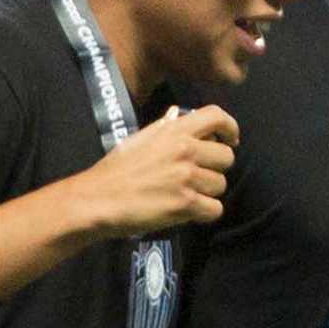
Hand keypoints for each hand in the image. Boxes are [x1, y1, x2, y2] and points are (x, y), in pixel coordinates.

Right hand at [62, 110, 236, 242]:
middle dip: (216, 168)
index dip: (230, 127)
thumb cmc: (115, 170)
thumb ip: (164, 128)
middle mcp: (185, 150)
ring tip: (185, 195)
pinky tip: (187, 212)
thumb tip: (178, 114)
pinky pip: (215, 209)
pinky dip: (204, 213)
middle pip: (227, 157)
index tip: (231, 139)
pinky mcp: (185, 204)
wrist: (97, 199)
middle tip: (198, 177)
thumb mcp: (139, 139)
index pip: (217, 116)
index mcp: (174, 131)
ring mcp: (187, 177)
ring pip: (221, 185)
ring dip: (208, 193)